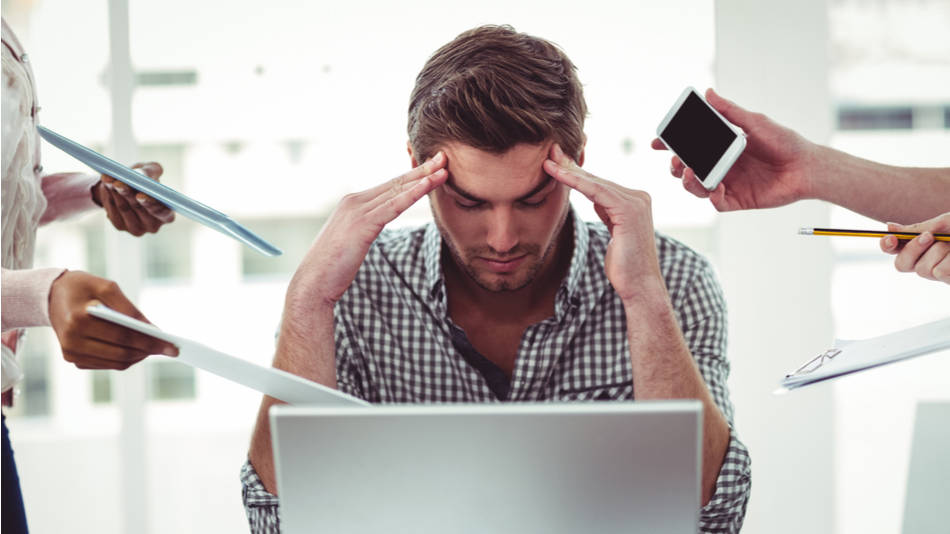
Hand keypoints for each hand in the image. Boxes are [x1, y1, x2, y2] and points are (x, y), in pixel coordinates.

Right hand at [48, 270, 178, 369]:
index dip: (150, 342)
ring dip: (139, 356)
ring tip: (157, 348)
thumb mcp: (107, 287)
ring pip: (115, 363)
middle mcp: (72, 340)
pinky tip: (138, 349)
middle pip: (121, 353)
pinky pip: (106, 363)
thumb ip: (129, 309)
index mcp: (79, 320)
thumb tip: (152, 330)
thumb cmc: (82, 287)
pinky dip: (125, 358)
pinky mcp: (73, 358)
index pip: (123, 337)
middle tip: (170, 349)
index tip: (173, 346)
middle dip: (148, 351)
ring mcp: (71, 353)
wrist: (51, 295)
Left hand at [92, 162, 174, 235]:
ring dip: (115, 192)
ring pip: (124, 208)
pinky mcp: (120, 226)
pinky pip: (113, 209)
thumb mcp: (151, 171)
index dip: (152, 204)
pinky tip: (106, 184)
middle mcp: (153, 225)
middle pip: (139, 209)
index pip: (162, 212)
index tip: (140, 194)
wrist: (126, 186)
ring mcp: (136, 228)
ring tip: (108, 178)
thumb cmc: (145, 179)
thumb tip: (141, 175)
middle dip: (128, 194)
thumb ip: (151, 171)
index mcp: (167, 214)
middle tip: (118, 183)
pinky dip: (109, 195)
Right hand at [289, 152, 447, 306]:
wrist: (313, 282)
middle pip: (395, 183)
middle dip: (421, 170)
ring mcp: (357, 211)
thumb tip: (374, 227)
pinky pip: (393, 207)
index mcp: (352, 203)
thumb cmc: (332, 266)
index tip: (431, 167)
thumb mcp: (351, 241)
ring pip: (397, 191)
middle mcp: (354, 201)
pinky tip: (427, 186)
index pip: (389, 186)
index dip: (411, 176)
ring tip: (443, 168)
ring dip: (423, 179)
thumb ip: (364, 228)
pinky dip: (412, 194)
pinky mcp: (362, 225)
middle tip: (443, 157)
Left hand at [543, 144, 662, 300]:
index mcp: (635, 201)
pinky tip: (559, 175)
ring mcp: (636, 202)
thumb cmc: (624, 265)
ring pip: (595, 183)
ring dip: (569, 171)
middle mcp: (638, 197)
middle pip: (597, 179)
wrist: (639, 286)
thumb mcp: (614, 232)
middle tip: (550, 152)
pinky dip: (576, 182)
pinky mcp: (629, 210)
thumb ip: (609, 212)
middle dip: (571, 166)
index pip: (600, 184)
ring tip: (548, 161)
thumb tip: (597, 199)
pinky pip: (596, 191)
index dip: (577, 173)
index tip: (557, 163)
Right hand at [651, 88, 814, 211]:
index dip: (671, 146)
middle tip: (674, 161)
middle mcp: (721, 166)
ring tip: (688, 172)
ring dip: (687, 181)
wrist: (806, 166)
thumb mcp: (754, 122)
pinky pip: (716, 202)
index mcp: (721, 147)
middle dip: (675, 166)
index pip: (690, 146)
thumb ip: (729, 111)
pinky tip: (715, 187)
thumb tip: (708, 93)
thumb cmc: (784, 141)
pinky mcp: (737, 200)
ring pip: (696, 187)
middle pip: (687, 169)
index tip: (658, 142)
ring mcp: (727, 184)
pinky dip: (711, 195)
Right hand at [881, 213, 949, 283]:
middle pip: (901, 264)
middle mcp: (925, 262)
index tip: (891, 239)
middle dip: (912, 249)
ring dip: (940, 252)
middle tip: (929, 236)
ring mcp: (937, 274)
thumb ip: (917, 229)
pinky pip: (940, 273)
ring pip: (923, 269)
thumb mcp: (942, 223)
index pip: (893, 249)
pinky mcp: (948, 280)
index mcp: (919, 246)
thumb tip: (888, 227)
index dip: (887, 245)